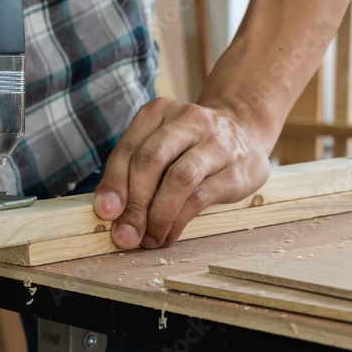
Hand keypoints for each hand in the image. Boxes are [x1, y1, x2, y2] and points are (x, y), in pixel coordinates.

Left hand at [93, 98, 271, 248]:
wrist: (246, 131)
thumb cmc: (189, 145)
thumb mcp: (159, 145)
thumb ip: (132, 171)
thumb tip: (109, 212)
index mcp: (158, 112)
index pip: (128, 149)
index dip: (114, 184)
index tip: (105, 214)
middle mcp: (188, 120)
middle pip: (150, 160)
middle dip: (134, 203)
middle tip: (126, 234)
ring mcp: (216, 142)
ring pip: (178, 179)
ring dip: (158, 215)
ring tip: (148, 239)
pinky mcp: (235, 169)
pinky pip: (200, 198)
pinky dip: (178, 221)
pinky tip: (168, 235)